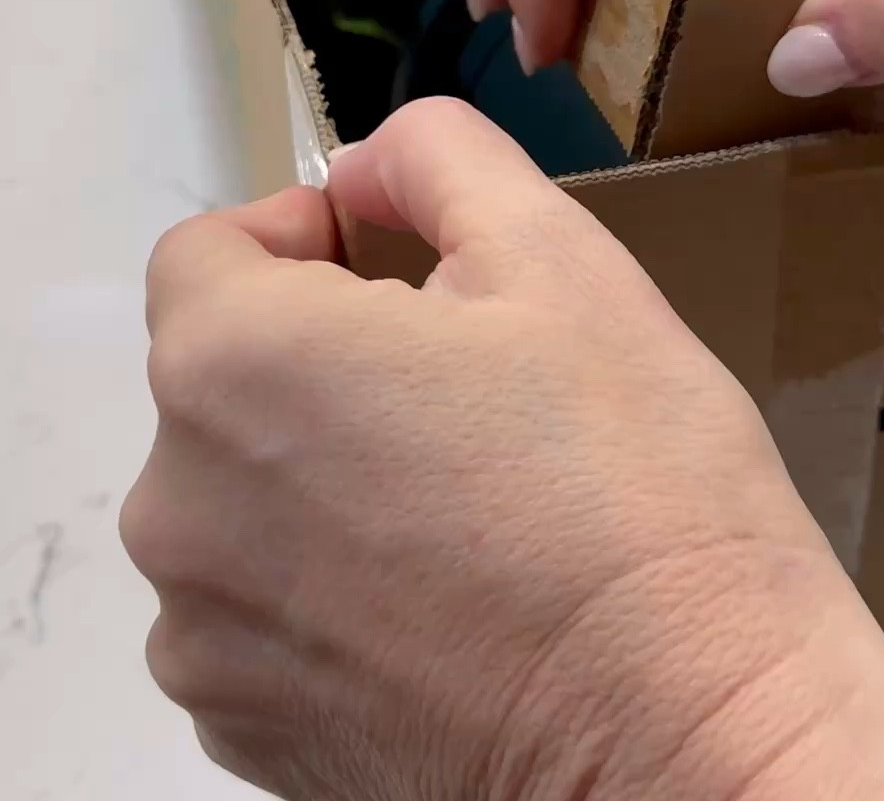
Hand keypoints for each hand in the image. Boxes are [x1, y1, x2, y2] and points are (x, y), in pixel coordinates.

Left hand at [120, 101, 883, 800]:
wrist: (691, 739)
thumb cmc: (634, 487)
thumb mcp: (556, 252)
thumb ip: (435, 157)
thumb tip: (365, 166)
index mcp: (235, 363)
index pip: (206, 250)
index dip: (302, 235)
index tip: (393, 265)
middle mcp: (179, 505)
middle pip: (222, 374)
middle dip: (324, 352)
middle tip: (468, 384)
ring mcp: (205, 639)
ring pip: (241, 493)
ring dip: (321, 469)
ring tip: (467, 498)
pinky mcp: (247, 733)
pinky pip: (261, 608)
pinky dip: (327, 583)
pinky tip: (449, 595)